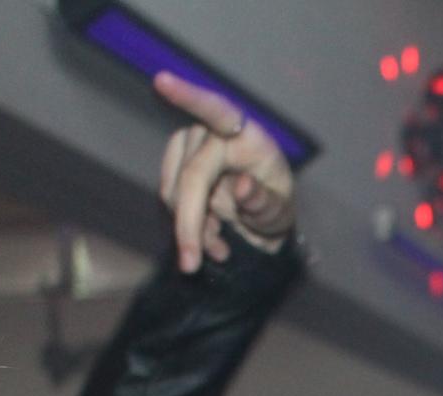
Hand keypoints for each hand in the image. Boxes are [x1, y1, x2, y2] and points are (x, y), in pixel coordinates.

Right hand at [152, 71, 294, 271]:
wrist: (261, 215)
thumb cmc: (274, 205)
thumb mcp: (280, 212)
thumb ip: (265, 203)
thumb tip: (241, 187)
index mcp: (246, 134)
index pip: (216, 111)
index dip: (188, 97)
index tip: (162, 81)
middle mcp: (213, 133)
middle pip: (192, 177)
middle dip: (189, 225)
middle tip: (191, 267)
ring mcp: (190, 145)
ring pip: (175, 193)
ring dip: (192, 228)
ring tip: (220, 248)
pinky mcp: (175, 163)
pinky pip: (171, 199)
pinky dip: (187, 226)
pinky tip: (209, 239)